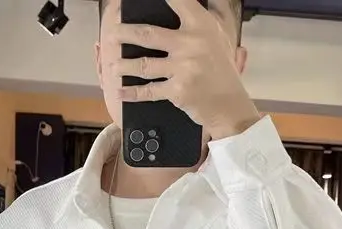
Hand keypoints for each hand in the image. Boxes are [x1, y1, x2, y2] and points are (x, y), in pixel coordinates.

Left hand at [111, 0, 259, 139]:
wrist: (229, 104)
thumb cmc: (222, 68)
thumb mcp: (219, 35)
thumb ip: (205, 14)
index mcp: (201, 25)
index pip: (177, 0)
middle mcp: (190, 44)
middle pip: (148, 35)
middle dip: (125, 34)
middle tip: (112, 34)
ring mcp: (183, 68)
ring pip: (144, 64)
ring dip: (123, 65)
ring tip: (113, 66)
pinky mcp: (177, 91)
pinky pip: (148, 91)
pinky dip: (131, 93)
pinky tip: (120, 92)